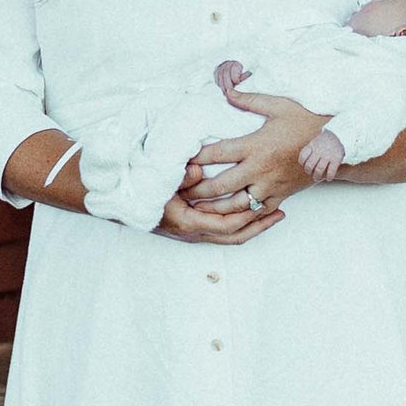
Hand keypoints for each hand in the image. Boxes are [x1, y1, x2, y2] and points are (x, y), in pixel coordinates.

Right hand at [155, 180, 281, 243]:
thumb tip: (199, 169)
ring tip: (273, 214)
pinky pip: (224, 231)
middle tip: (280, 213)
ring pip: (231, 236)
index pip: (228, 225)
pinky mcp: (196, 229)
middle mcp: (195, 233)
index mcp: (190, 223)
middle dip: (259, 226)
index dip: (248, 216)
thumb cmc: (143, 192)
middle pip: (235, 236)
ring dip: (252, 226)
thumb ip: (181, 176)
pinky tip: (250, 212)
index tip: (266, 205)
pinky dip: (240, 224)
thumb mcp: (160, 182)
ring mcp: (195, 234)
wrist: (126, 205)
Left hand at [181, 86, 332, 218]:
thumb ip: (250, 100)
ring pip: (236, 205)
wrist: (335, 145)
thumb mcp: (279, 105)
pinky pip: (256, 213)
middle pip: (221, 186)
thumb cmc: (306, 122)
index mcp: (257, 145)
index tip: (181, 159)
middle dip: (197, 190)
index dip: (196, 157)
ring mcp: (270, 186)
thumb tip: (227, 91)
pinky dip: (238, 217)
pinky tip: (224, 217)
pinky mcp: (280, 197)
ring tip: (195, 208)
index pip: (218, 153)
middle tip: (180, 191)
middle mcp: (261, 169)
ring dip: (213, 208)